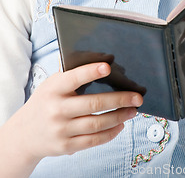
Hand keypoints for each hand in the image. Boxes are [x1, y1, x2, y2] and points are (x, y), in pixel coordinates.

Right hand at [7, 63, 142, 165]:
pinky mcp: (66, 146)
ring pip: (97, 124)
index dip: (91, 72)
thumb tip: (103, 61)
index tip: (108, 66)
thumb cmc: (45, 101)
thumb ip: (73, 74)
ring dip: (119, 117)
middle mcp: (57, 109)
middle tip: (137, 97)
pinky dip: (110, 133)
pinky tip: (120, 125)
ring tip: (133, 110)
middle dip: (120, 100)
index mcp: (54, 89)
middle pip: (93, 104)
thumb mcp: (52, 84)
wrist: (24, 134)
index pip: (74, 78)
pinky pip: (93, 141)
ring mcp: (61, 130)